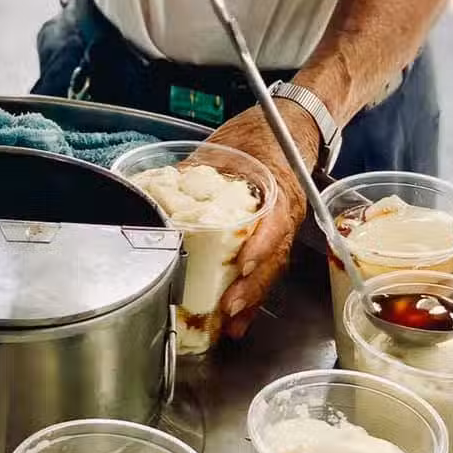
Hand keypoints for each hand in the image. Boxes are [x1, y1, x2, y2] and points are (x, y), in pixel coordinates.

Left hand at [208, 103, 320, 338]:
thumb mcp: (225, 146)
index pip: (275, 222)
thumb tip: (160, 193)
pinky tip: (239, 317)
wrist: (292, 127)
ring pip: (272, 269)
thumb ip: (197, 171)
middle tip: (229, 309)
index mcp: (279, 188)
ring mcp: (284, 229)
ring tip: (232, 325)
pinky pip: (267, 269)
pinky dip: (253, 294)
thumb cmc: (261, 135)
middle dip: (253, 287)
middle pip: (274, 257)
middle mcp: (286, 213)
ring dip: (253, 299)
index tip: (243, 265)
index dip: (260, 246)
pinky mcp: (276, 238)